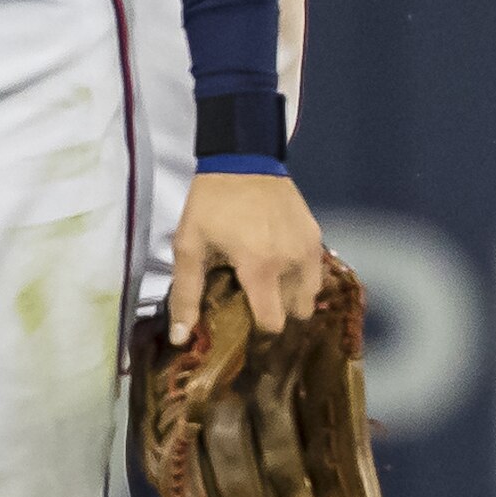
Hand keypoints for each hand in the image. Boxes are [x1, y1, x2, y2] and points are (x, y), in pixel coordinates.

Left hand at [168, 170, 326, 344]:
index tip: (245, 329)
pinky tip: (279, 266)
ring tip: (270, 287)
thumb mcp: (189, 246)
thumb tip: (179, 338)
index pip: (273, 323)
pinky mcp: (315, 234)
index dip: (259, 333)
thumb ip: (186, 295)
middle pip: (296, 313)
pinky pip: (315, 270)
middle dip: (278, 316)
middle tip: (256, 306)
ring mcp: (308, 248)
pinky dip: (301, 277)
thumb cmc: (211, 204)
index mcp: (260, 268)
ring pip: (311, 295)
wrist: (243, 158)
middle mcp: (292, 262)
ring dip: (293, 298)